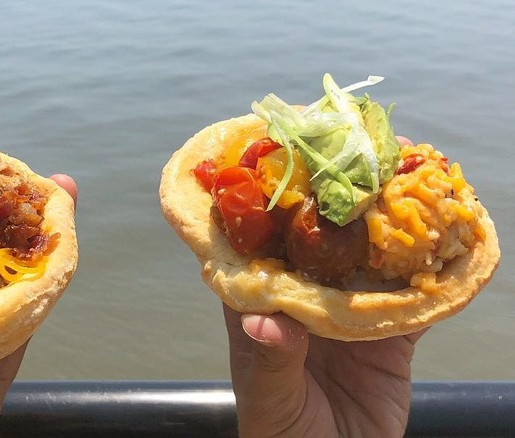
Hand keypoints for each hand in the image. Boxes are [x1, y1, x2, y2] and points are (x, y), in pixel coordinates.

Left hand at [225, 136, 419, 437]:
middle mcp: (304, 301)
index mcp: (261, 308)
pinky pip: (412, 300)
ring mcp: (348, 315)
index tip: (278, 160)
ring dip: (386, 223)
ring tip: (408, 176)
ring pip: (368, 260)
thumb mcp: (270, 403)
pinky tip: (448, 240)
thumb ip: (270, 362)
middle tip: (359, 151)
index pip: (256, 247)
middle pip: (318, 240)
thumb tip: (265, 322)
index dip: (265, 204)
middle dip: (337, 198)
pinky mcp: (389, 338)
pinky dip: (431, 273)